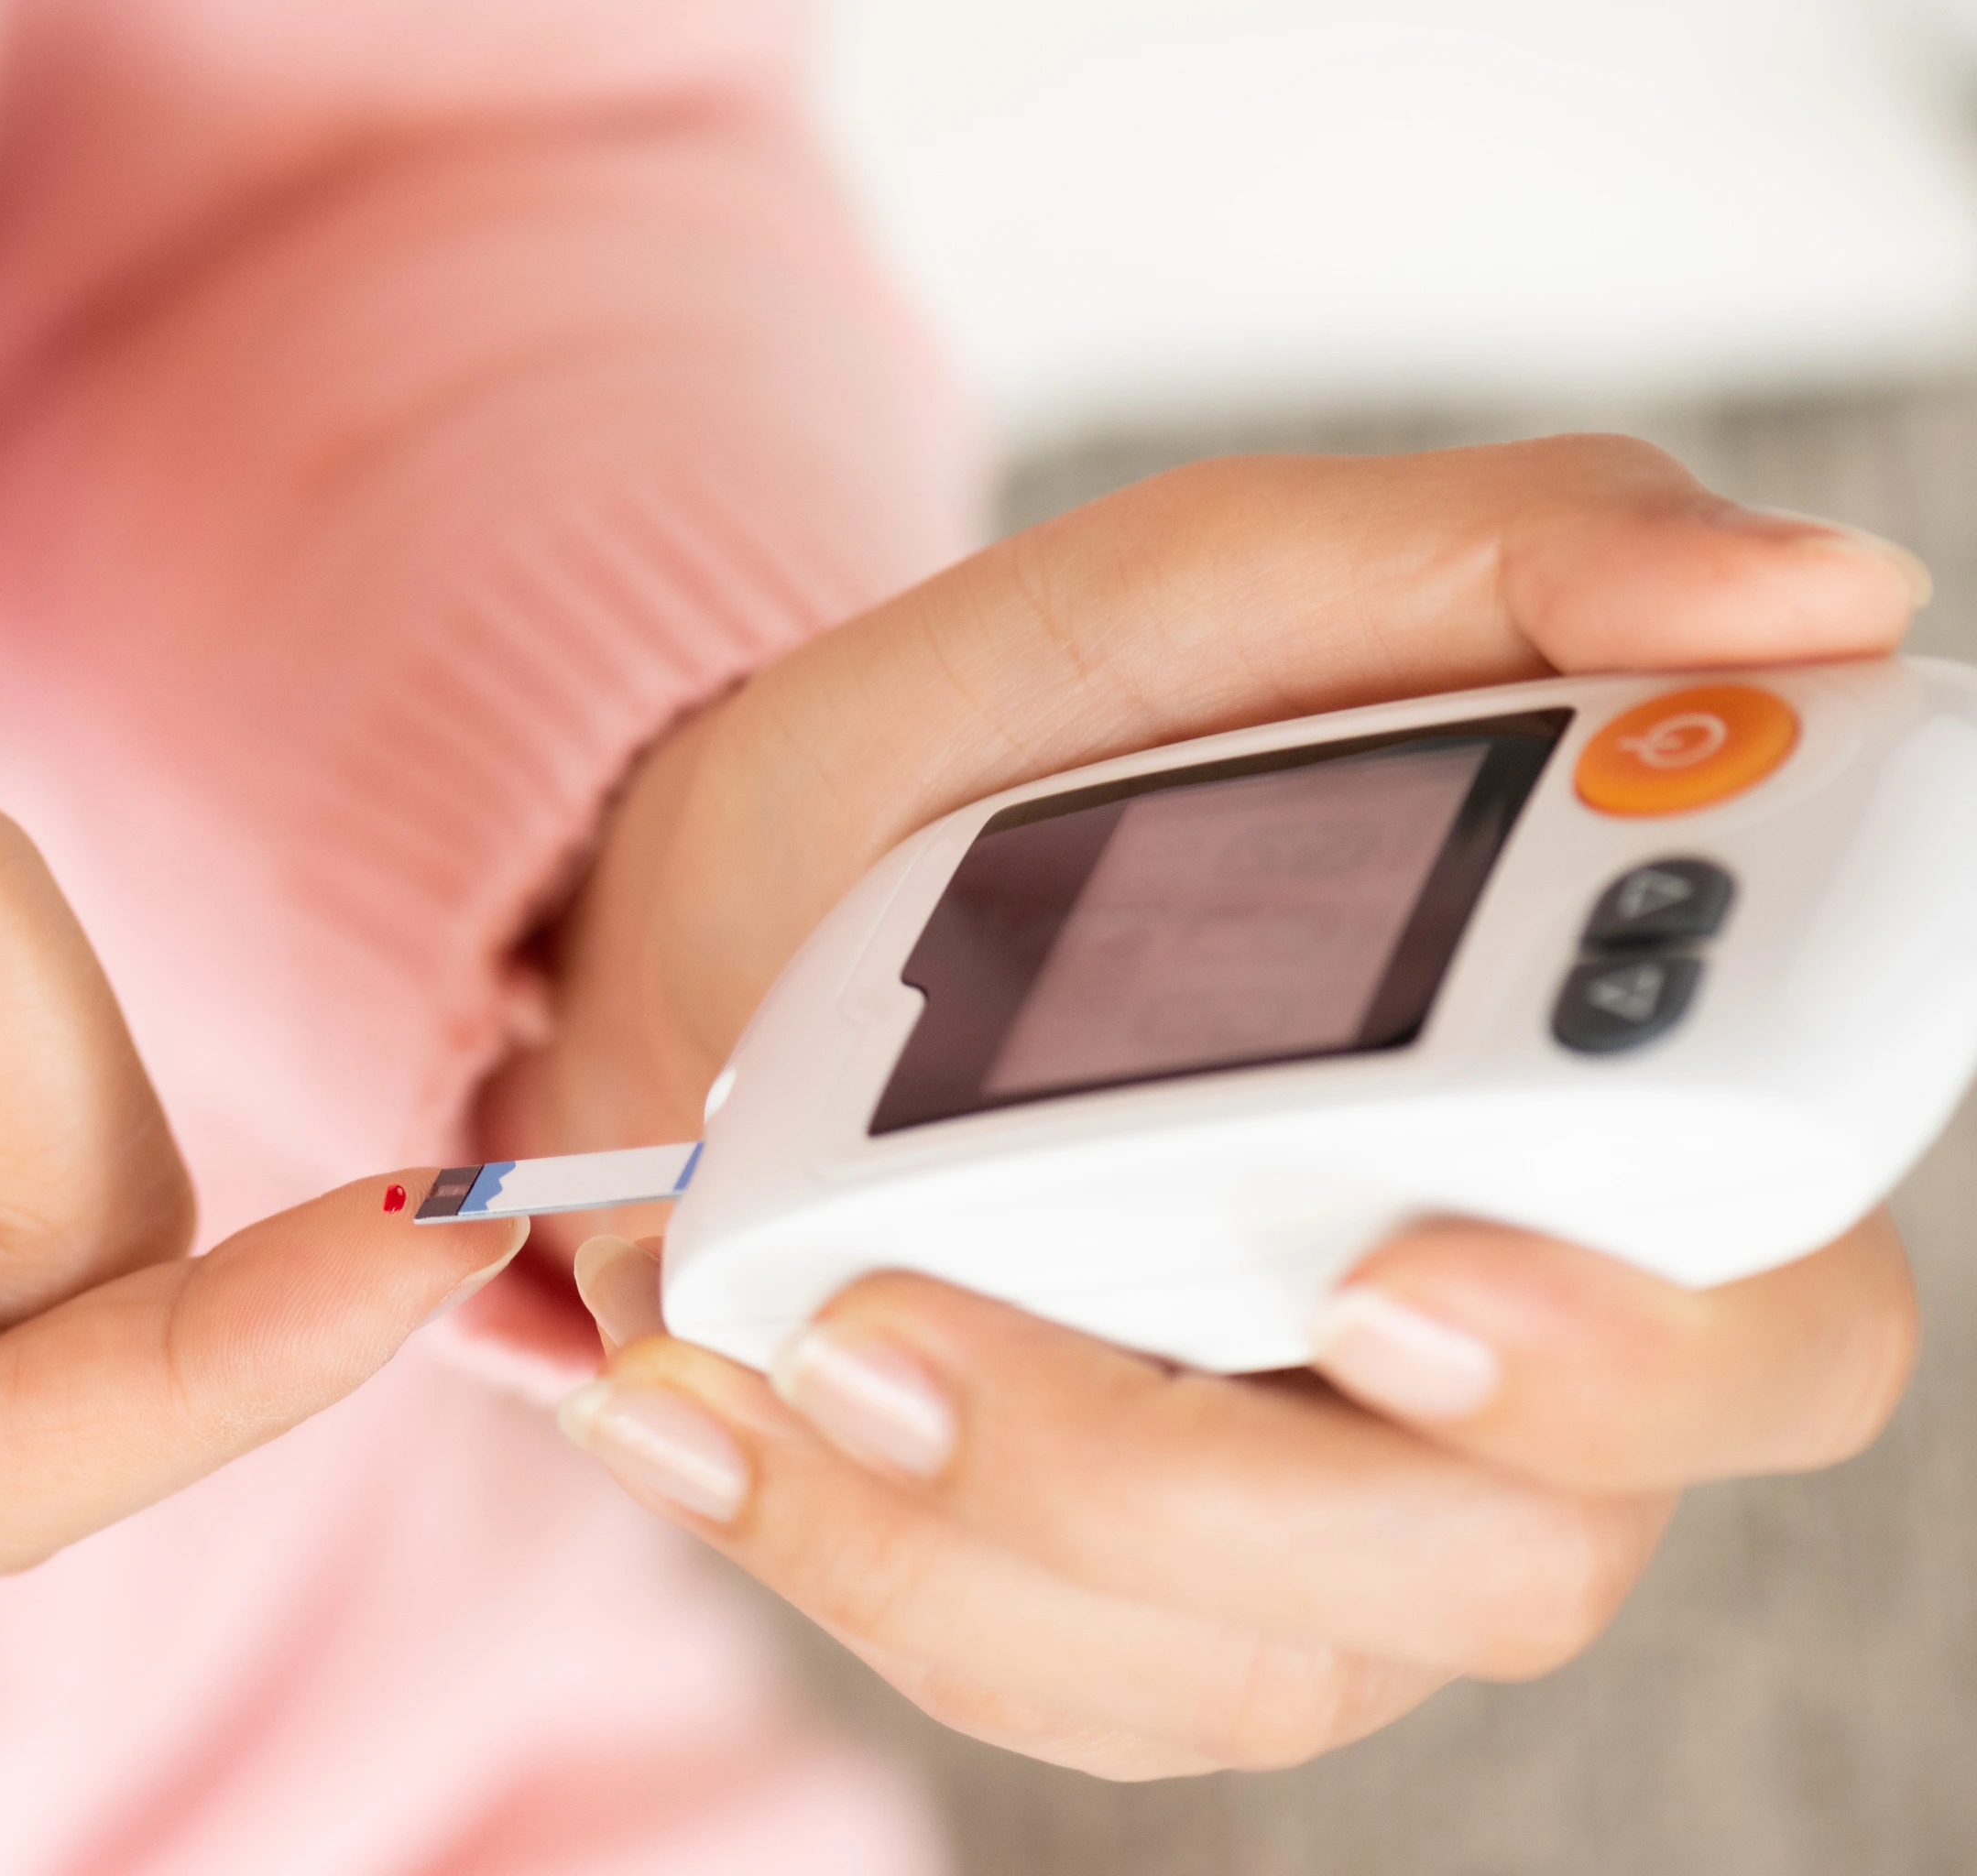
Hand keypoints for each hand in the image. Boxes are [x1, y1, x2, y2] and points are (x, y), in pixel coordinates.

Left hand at [499, 438, 1928, 1772]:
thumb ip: (1506, 563)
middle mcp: (1499, 1366)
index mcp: (1595, 1129)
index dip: (1646, 1345)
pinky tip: (696, 1398)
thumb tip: (1822, 596)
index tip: (1398, 1272)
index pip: (1777, 1319)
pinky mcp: (1123, 1608)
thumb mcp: (1210, 593)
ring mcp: (1313, 1520)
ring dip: (983, 1506)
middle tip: (923, 1309)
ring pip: (1255, 1654)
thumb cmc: (1012, 751)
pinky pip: (1034, 1667)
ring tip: (778, 1321)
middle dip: (1219, 1476)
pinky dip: (849, 1545)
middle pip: (1520, 1556)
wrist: (737, 920)